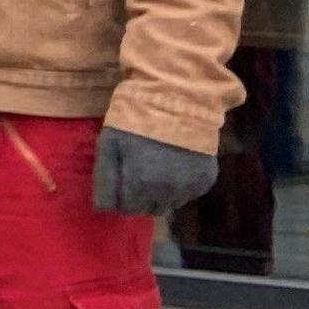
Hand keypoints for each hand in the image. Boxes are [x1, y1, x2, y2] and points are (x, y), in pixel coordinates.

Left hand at [92, 127, 216, 215]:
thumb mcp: (109, 143)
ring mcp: (189, 188)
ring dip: (162, 193)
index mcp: (140, 184)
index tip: (123, 180)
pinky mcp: (206, 180)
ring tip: (159, 166)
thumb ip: (105, 178)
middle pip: (150, 209)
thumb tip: (103, 208)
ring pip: (171, 203)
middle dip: (142, 196)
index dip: (122, 196)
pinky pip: (189, 192)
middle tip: (140, 172)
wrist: (179, 99)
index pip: (128, 209)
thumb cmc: (136, 119)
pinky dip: (181, 184)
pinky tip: (177, 162)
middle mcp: (167, 192)